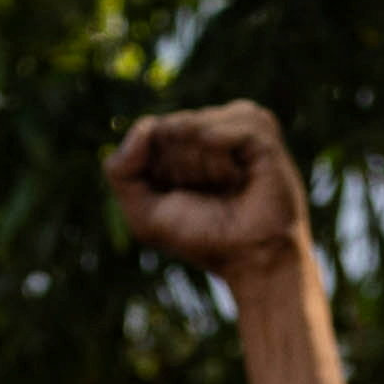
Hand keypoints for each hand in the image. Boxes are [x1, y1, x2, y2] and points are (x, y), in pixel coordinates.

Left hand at [106, 101, 310, 282]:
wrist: (250, 259)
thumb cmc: (201, 238)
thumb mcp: (143, 214)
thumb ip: (121, 171)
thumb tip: (146, 125)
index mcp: (178, 142)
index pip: (149, 131)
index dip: (159, 170)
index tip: (182, 196)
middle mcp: (207, 127)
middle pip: (171, 126)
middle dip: (181, 167)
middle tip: (210, 195)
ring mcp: (236, 125)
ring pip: (195, 124)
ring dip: (203, 165)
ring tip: (228, 186)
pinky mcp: (262, 131)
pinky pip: (225, 125)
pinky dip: (223, 151)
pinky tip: (238, 174)